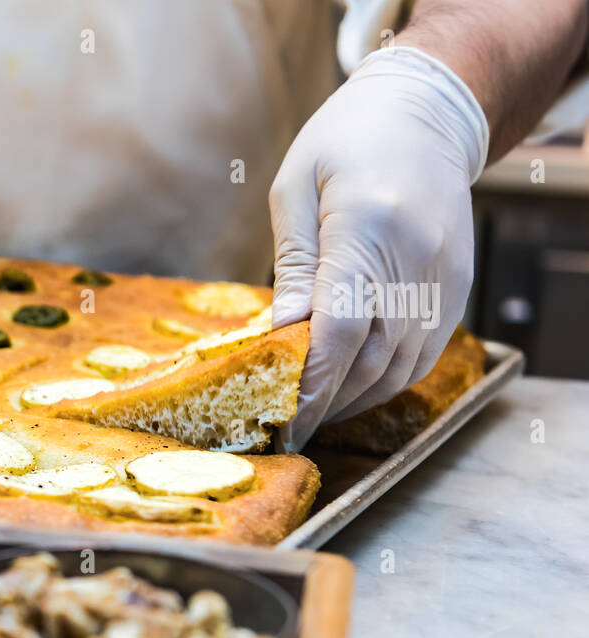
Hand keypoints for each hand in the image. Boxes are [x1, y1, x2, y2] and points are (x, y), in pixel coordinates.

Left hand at [269, 46, 488, 449]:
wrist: (426, 112)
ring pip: (400, 365)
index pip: (341, 327)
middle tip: (284, 424)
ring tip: (312, 412)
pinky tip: (350, 386)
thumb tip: (282, 333)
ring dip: (354, 397)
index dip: (311, 381)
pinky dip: (384, 380)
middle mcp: (417, 258)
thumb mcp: (296, 189)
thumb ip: (293, 265)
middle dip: (326, 400)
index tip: (281, 415)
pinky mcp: (457, 288)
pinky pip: (421, 353)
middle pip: (372, 357)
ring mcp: (445, 277)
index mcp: (369, 227)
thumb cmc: (345, 142)